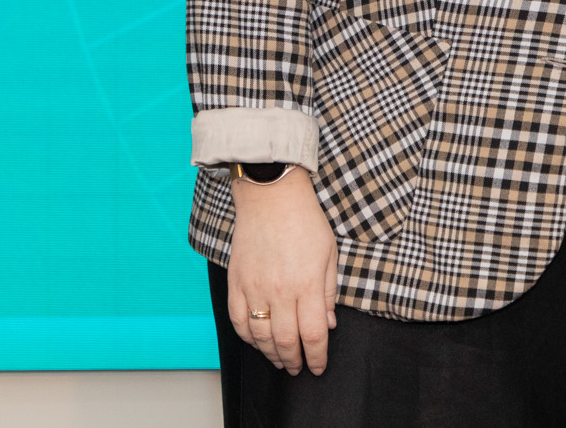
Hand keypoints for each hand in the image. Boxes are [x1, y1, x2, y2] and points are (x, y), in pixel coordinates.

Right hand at [226, 170, 338, 374]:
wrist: (271, 196)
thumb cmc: (305, 220)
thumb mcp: (329, 254)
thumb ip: (328, 292)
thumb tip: (328, 324)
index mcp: (307, 285)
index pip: (312, 335)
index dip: (317, 357)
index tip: (319, 366)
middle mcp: (280, 292)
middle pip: (286, 342)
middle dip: (294, 361)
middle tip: (298, 368)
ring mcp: (255, 288)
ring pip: (260, 337)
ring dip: (271, 354)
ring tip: (279, 360)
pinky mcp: (236, 283)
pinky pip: (238, 321)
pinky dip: (247, 338)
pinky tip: (257, 342)